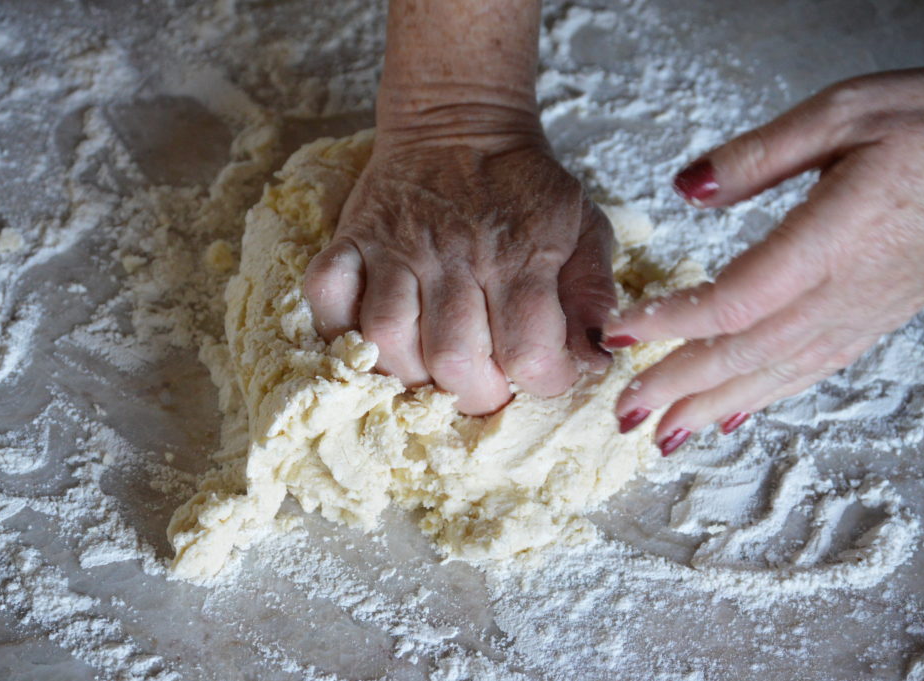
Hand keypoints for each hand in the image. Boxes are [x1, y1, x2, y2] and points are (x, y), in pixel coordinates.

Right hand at [304, 116, 615, 414]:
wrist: (460, 122)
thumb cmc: (524, 187)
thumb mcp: (582, 226)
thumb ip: (593, 293)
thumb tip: (597, 359)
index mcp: (520, 255)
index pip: (530, 353)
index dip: (545, 383)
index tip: (545, 375)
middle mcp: (454, 254)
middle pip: (453, 360)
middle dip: (475, 393)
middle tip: (486, 383)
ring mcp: (394, 247)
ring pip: (385, 339)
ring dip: (409, 373)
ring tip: (432, 368)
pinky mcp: (351, 238)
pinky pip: (326, 294)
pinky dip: (339, 328)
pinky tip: (371, 339)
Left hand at [604, 67, 923, 454]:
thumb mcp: (842, 114)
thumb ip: (759, 155)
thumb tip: (686, 188)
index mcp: (830, 240)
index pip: (733, 301)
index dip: (671, 322)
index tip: (618, 332)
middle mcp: (844, 291)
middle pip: (745, 353)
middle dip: (678, 387)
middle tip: (625, 412)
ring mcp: (863, 312)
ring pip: (777, 374)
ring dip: (713, 406)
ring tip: (665, 433)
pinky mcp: (875, 318)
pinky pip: (811, 370)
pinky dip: (765, 397)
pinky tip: (734, 414)